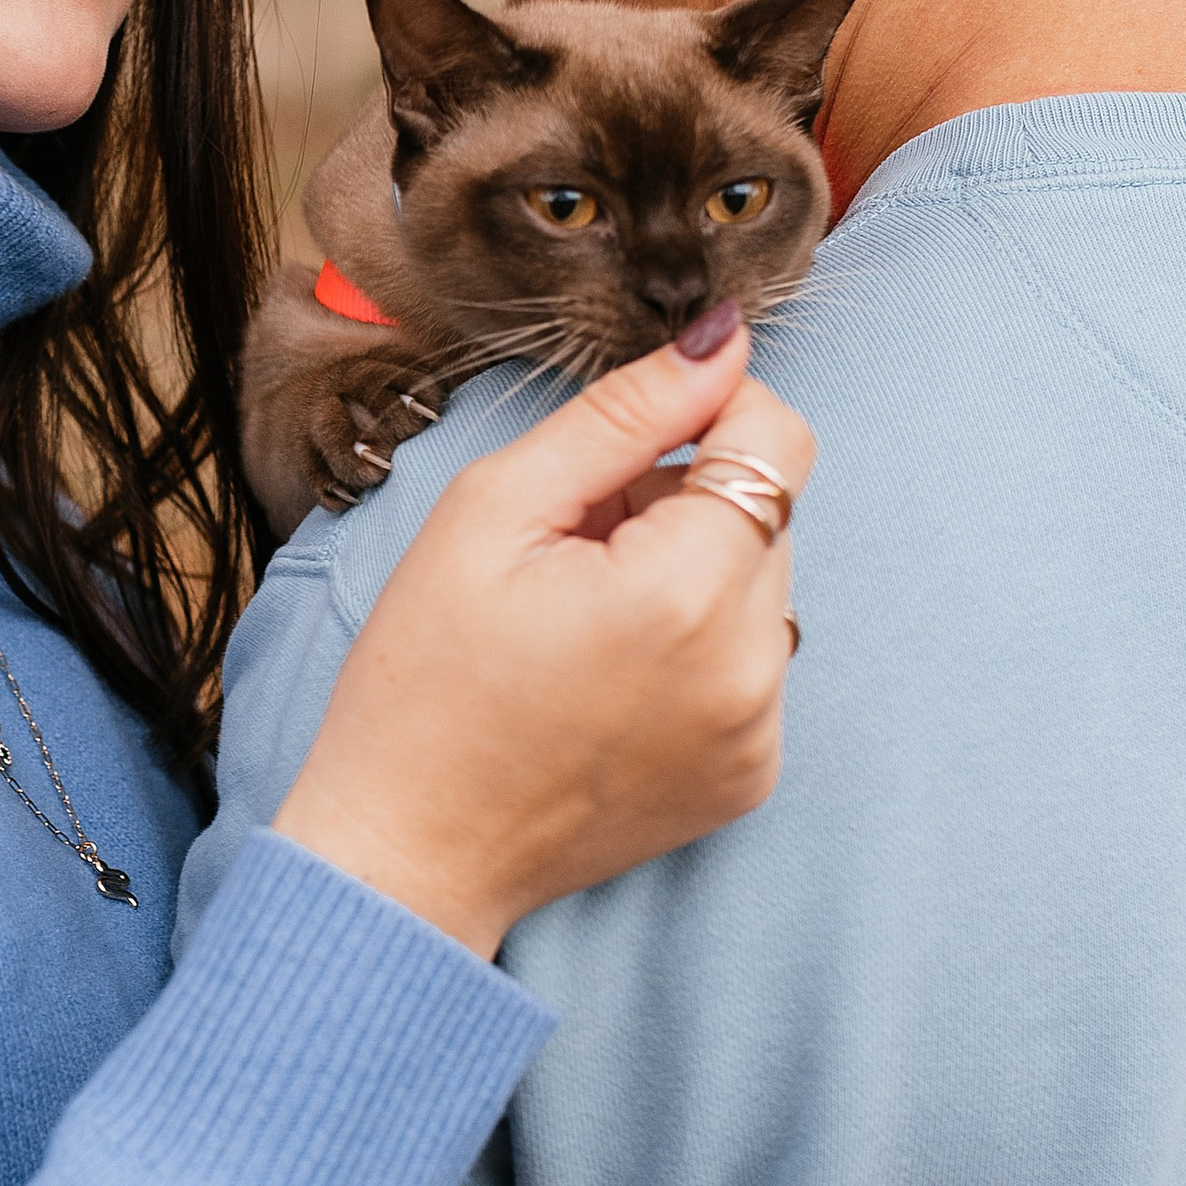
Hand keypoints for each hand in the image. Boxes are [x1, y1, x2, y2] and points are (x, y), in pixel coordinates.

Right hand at [272, 325, 809, 958]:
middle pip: (766, 513)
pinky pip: (751, 664)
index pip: (777, 437)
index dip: (707, 412)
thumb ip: (622, 416)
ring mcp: (760, 731)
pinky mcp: (751, 776)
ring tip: (581, 623)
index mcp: (688, 591)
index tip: (628, 446)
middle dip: (680, 504)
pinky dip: (694, 650)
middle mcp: (752, 667)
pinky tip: (606, 683)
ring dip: (690, 576)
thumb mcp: (494, 509)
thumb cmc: (424, 676)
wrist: (408, 845)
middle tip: (569, 555)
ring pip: (760, 586)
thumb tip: (722, 339)